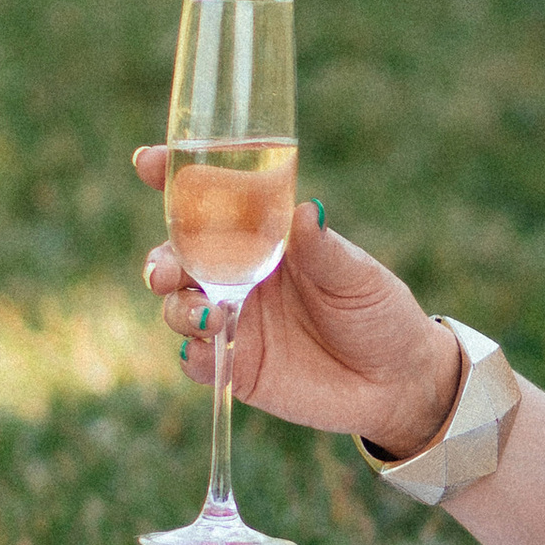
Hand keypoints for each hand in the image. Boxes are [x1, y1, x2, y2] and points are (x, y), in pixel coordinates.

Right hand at [134, 150, 462, 451]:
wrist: (397, 382)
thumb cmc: (379, 313)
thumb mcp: (358, 277)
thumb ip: (324, 250)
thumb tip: (306, 210)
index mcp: (265, 237)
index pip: (212, 201)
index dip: (174, 179)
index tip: (147, 161)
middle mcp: (240, 274)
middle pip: (179, 256)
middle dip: (163, 258)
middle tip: (170, 269)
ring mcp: (235, 320)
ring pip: (179, 305)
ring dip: (179, 306)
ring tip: (210, 315)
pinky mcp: (236, 365)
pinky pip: (197, 358)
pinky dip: (194, 353)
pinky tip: (208, 349)